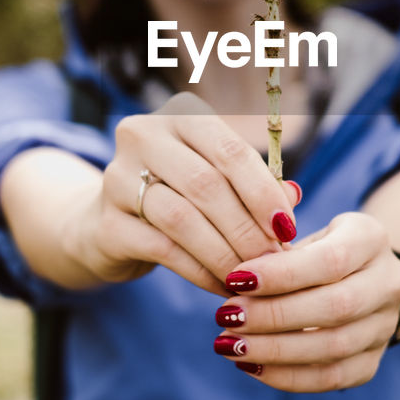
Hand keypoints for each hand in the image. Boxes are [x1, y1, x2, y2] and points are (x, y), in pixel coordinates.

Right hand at [79, 92, 299, 294]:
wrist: (110, 224)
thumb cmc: (179, 194)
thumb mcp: (216, 178)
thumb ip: (253, 183)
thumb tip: (292, 196)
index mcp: (180, 114)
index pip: (230, 149)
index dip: (263, 191)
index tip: (288, 227)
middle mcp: (143, 136)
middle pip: (206, 184)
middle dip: (246, 227)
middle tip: (273, 259)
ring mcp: (118, 178)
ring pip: (183, 218)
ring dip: (225, 253)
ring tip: (251, 276)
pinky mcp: (107, 223)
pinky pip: (163, 249)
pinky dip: (200, 271)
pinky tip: (221, 285)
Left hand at [211, 211, 399, 391]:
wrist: (359, 275)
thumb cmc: (315, 249)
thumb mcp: (303, 235)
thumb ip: (276, 251)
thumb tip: (235, 282)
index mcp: (372, 238)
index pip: (330, 260)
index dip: (281, 274)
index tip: (234, 279)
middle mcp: (390, 283)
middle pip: (336, 307)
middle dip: (273, 315)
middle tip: (226, 317)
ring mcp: (385, 326)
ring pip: (334, 348)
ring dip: (275, 351)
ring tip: (230, 345)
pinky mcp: (372, 361)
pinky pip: (332, 378)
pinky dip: (287, 376)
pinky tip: (251, 365)